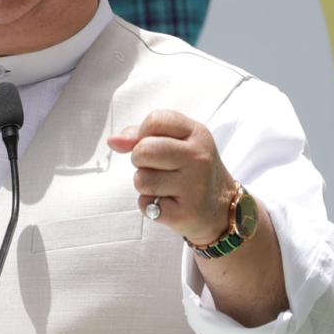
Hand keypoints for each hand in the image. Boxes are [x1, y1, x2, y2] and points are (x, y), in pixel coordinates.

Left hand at [108, 109, 233, 244]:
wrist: (220, 208)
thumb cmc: (189, 169)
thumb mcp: (176, 142)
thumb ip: (141, 135)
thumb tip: (113, 141)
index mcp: (197, 133)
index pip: (154, 120)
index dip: (142, 133)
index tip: (151, 143)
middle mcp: (198, 157)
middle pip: (143, 150)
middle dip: (139, 160)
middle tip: (155, 167)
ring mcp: (194, 186)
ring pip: (141, 180)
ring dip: (144, 185)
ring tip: (164, 186)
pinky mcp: (184, 213)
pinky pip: (145, 204)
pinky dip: (149, 205)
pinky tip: (169, 203)